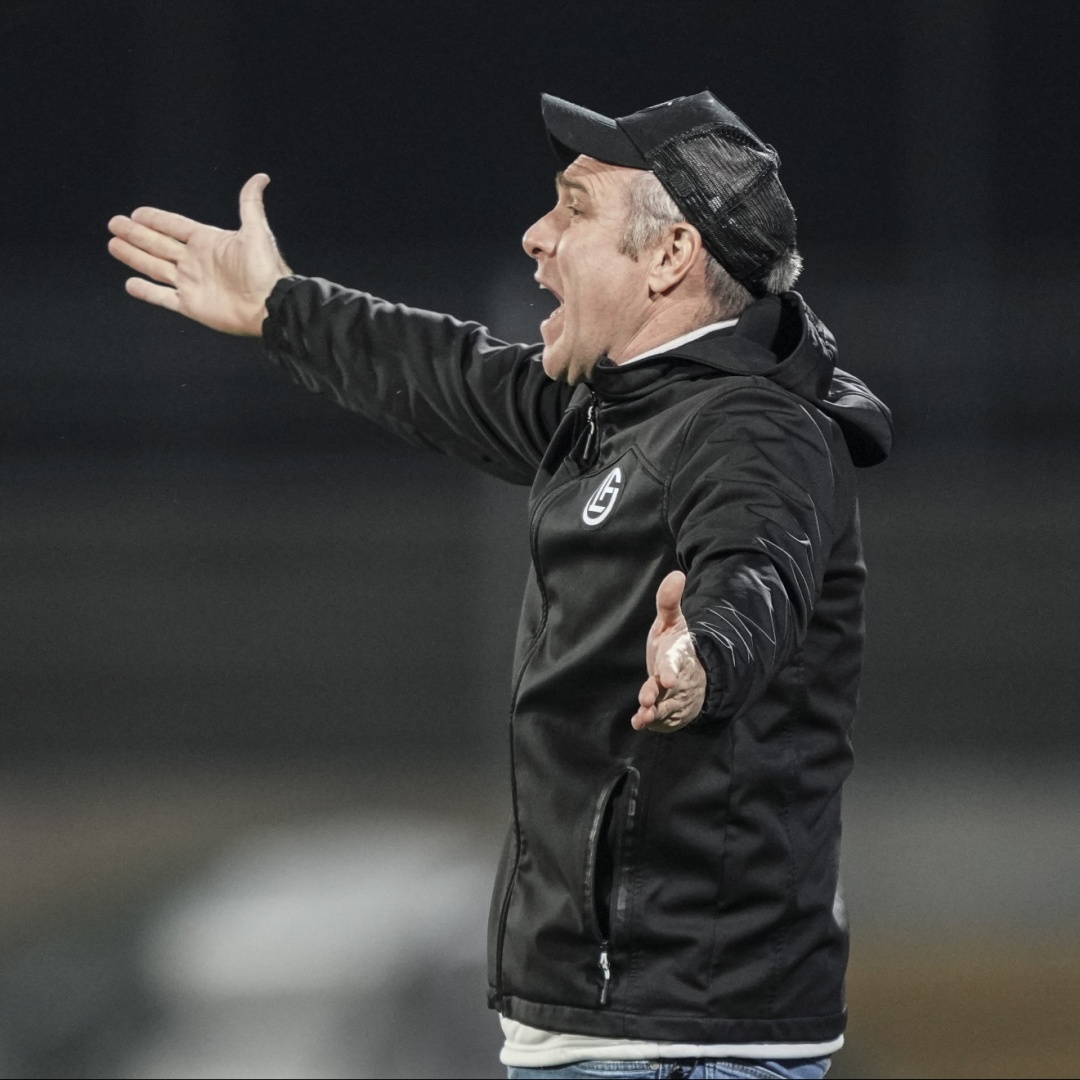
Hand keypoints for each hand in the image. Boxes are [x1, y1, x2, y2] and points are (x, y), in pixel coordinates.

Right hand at [107, 173, 290, 335]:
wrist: (270, 305)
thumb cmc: (265, 268)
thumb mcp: (256, 231)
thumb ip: (250, 203)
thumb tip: (260, 177)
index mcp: (208, 242)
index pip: (174, 227)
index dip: (155, 220)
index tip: (136, 213)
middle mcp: (196, 261)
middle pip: (158, 244)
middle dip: (136, 234)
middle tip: (114, 224)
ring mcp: (192, 283)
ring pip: (154, 267)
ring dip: (134, 256)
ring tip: (113, 244)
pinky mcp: (191, 306)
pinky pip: (163, 297)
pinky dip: (146, 292)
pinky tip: (130, 283)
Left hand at [631, 570, 705, 732]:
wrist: (692, 675)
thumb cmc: (676, 646)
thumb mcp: (672, 623)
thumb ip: (668, 602)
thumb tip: (676, 574)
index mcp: (678, 655)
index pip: (676, 663)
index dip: (671, 671)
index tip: (667, 679)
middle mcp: (678, 678)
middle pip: (670, 689)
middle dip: (659, 694)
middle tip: (649, 699)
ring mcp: (674, 697)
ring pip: (666, 706)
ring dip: (655, 712)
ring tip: (644, 715)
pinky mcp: (668, 711)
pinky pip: (661, 719)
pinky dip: (651, 722)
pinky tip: (638, 722)